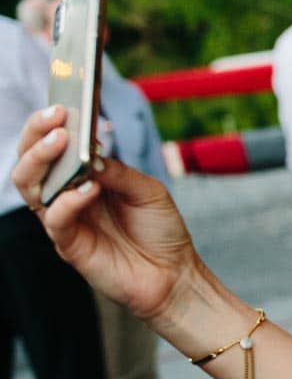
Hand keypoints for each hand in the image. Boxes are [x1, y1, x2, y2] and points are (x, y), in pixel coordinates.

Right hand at [12, 106, 202, 323]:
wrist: (175, 274)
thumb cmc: (161, 230)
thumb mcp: (148, 190)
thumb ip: (118, 170)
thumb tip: (90, 151)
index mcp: (81, 178)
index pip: (51, 146)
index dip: (48, 124)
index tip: (62, 104)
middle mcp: (65, 196)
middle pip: (29, 161)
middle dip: (36, 135)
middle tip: (57, 117)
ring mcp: (64, 219)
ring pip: (29, 185)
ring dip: (42, 159)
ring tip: (63, 141)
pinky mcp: (69, 245)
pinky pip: (54, 219)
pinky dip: (68, 200)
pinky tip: (89, 188)